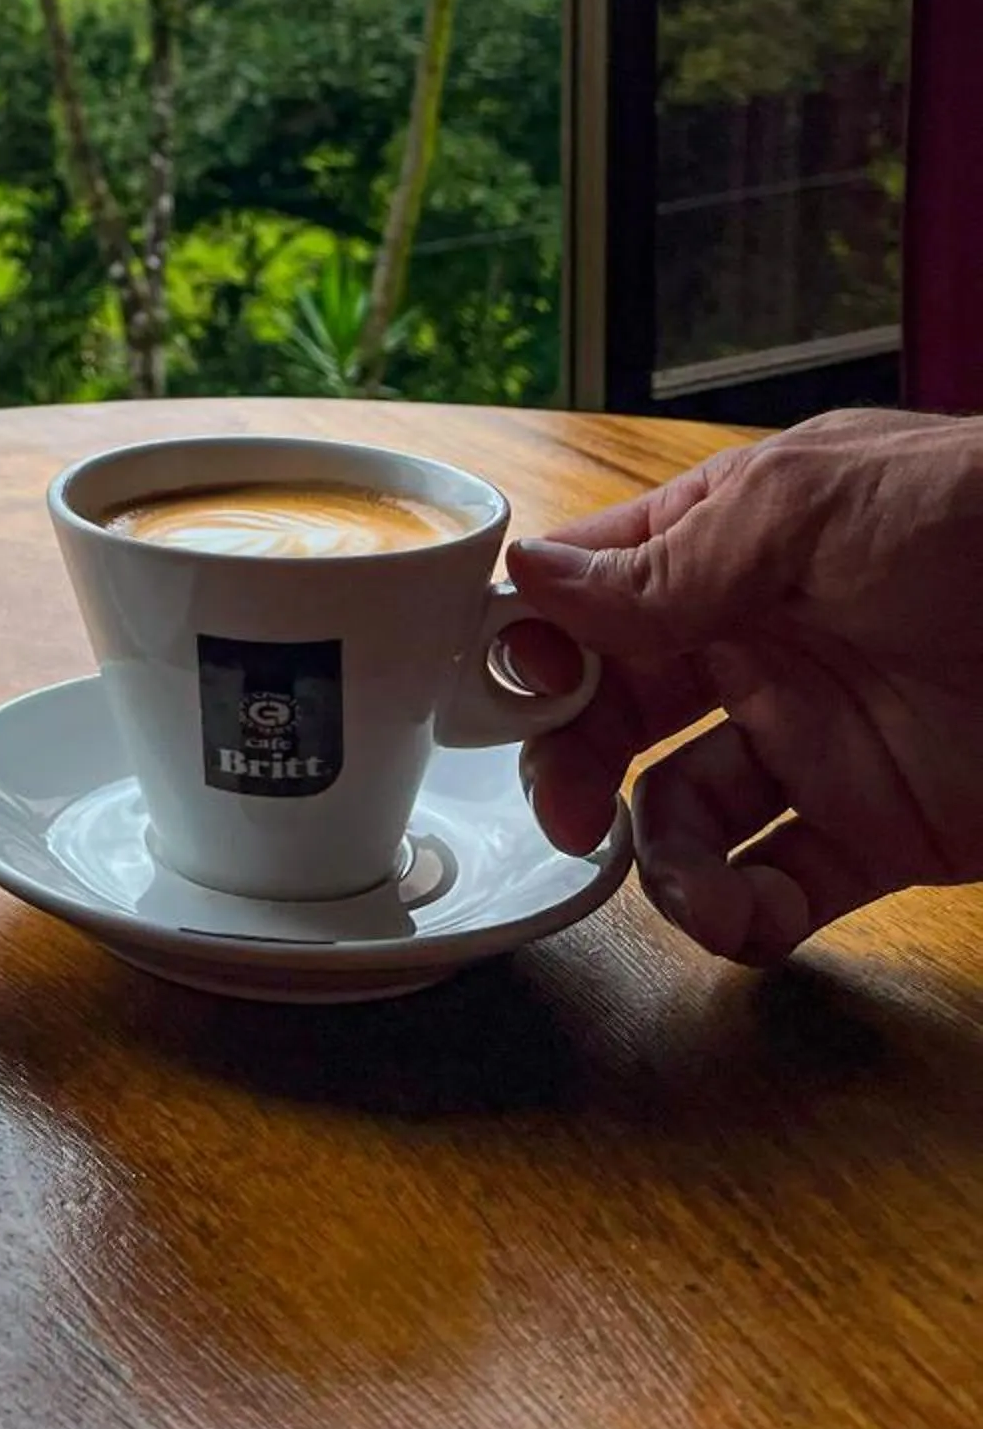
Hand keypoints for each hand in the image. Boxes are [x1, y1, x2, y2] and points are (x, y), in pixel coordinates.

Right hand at [509, 410, 982, 964]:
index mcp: (722, 548)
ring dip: (655, 856)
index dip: (530, 642)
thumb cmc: (978, 516)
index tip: (495, 691)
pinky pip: (779, 887)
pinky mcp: (879, 831)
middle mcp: (752, 647)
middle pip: (614, 714)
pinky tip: (739, 917)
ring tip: (673, 878)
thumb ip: (672, 565)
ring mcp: (812, 742)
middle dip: (568, 761)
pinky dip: (743, 918)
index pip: (588, 595)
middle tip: (560, 803)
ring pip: (681, 814)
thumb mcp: (807, 510)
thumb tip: (535, 583)